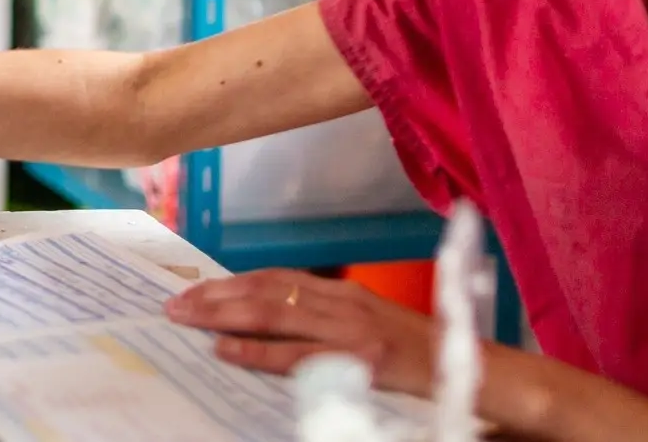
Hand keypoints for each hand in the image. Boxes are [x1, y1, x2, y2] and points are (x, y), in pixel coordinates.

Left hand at [164, 270, 436, 393]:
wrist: (472, 369)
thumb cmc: (418, 350)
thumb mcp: (370, 321)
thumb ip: (328, 315)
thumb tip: (274, 317)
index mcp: (344, 292)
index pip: (275, 278)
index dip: (232, 282)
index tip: (196, 288)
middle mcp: (343, 302)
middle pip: (265, 290)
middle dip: (216, 296)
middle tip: (175, 303)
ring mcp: (350, 329)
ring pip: (272, 313)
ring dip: (223, 315)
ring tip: (188, 319)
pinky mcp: (358, 359)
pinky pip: (296, 354)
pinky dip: (257, 351)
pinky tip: (226, 350)